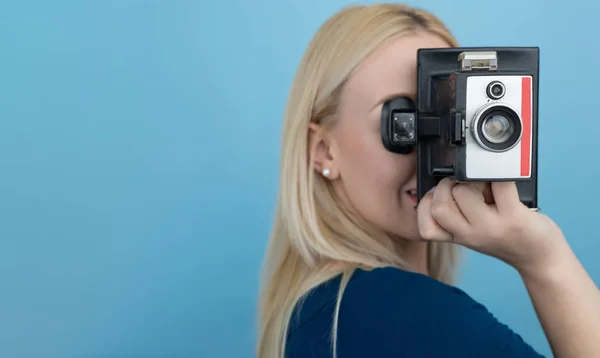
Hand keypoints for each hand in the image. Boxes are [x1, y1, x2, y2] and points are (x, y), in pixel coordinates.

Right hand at [417, 177, 566, 274]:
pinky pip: (498, 184)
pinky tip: (503, 182)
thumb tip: (448, 180)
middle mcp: (471, 235)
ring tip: (485, 185)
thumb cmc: (508, 239)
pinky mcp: (514, 217)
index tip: (438, 195)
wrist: (541, 258)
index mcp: (458, 237)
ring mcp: (491, 227)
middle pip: (440, 205)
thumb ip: (458, 215)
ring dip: (472, 179)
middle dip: (447, 185)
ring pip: (463, 191)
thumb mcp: (475, 234)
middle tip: (464, 185)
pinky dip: (499, 174)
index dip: (426, 205)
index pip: (426, 227)